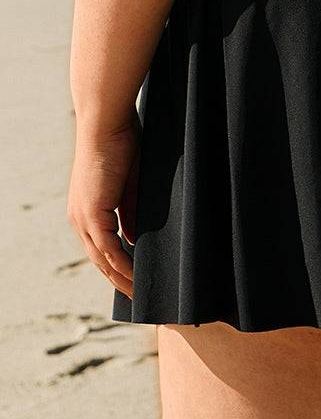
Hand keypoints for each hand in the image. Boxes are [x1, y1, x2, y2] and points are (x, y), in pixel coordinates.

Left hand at [66, 112, 139, 298]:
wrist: (106, 122)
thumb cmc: (121, 142)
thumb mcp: (129, 183)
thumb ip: (129, 211)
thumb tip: (133, 238)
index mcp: (86, 209)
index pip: (101, 247)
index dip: (117, 266)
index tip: (136, 279)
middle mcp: (80, 218)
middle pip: (99, 260)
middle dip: (119, 280)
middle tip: (140, 297)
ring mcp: (83, 217)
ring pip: (102, 260)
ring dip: (122, 279)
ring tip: (142, 294)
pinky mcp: (92, 214)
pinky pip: (107, 249)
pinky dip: (122, 264)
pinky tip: (137, 275)